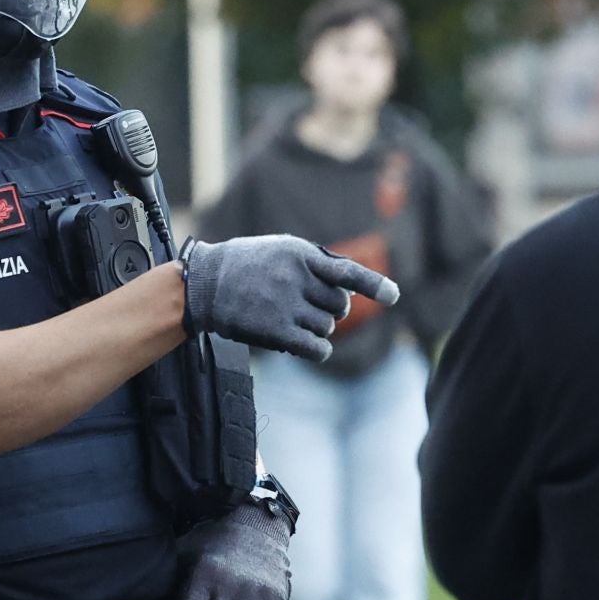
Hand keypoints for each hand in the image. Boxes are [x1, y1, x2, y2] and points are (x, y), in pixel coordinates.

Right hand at [181, 235, 399, 361]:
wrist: (205, 284)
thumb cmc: (249, 265)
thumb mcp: (282, 249)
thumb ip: (316, 263)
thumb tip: (350, 285)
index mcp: (301, 255)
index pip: (346, 271)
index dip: (372, 284)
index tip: (393, 296)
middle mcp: (295, 280)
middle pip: (340, 306)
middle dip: (333, 310)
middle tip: (311, 306)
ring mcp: (285, 306)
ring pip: (328, 328)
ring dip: (319, 328)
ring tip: (294, 318)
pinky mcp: (275, 332)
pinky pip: (316, 348)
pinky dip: (319, 350)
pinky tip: (310, 346)